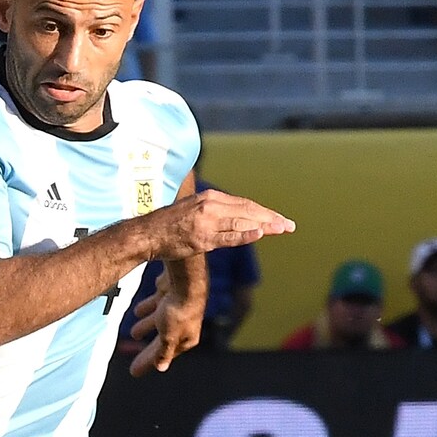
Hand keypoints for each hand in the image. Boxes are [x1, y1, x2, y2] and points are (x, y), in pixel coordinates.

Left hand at [127, 276, 205, 375]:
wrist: (186, 279)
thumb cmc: (179, 310)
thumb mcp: (168, 337)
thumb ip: (162, 352)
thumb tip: (161, 367)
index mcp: (188, 337)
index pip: (165, 354)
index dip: (150, 362)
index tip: (134, 371)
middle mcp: (186, 322)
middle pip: (163, 338)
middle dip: (148, 349)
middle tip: (134, 358)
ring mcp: (178, 305)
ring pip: (159, 319)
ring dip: (147, 326)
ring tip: (134, 333)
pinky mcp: (171, 290)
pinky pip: (157, 301)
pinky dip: (148, 307)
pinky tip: (138, 310)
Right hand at [147, 190, 294, 259]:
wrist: (146, 234)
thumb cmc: (167, 226)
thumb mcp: (192, 211)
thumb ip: (211, 213)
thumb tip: (229, 218)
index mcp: (210, 199)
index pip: (244, 204)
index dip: (263, 212)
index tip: (278, 219)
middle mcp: (211, 206)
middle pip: (248, 211)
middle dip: (271, 218)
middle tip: (290, 226)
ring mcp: (207, 222)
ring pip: (242, 223)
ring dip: (266, 226)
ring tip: (283, 229)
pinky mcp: (202, 238)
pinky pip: (228, 237)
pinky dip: (246, 236)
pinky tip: (261, 235)